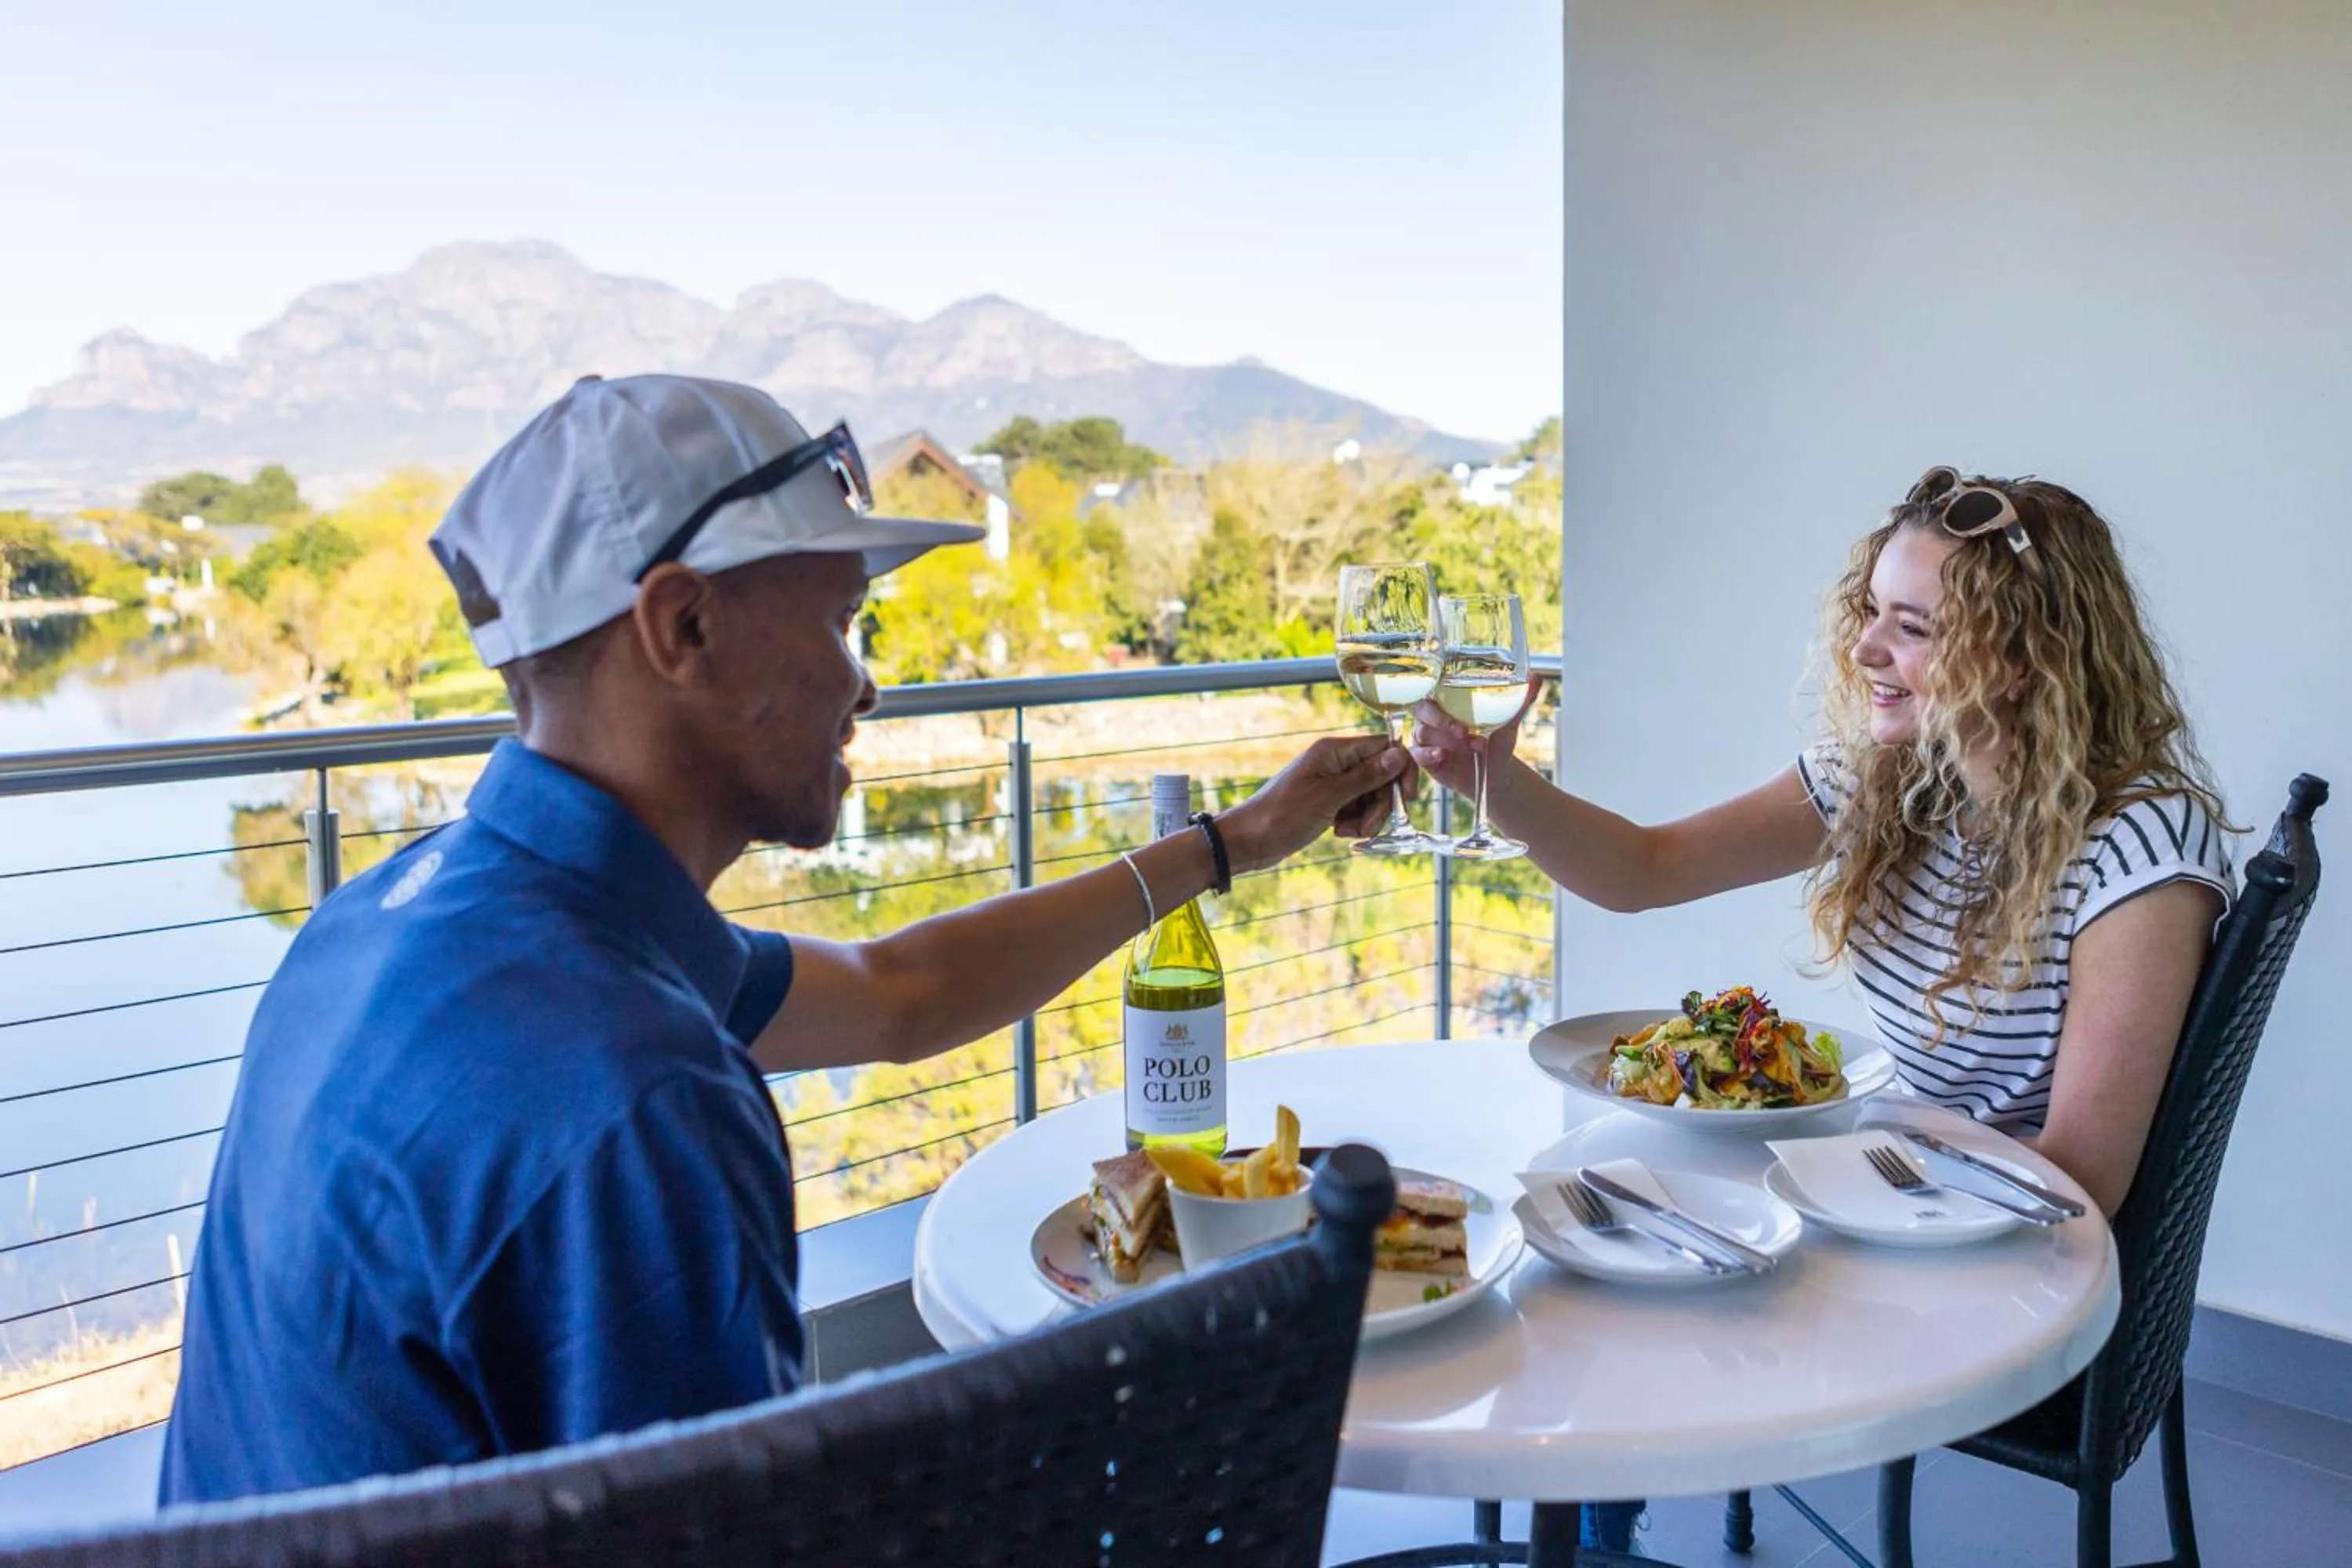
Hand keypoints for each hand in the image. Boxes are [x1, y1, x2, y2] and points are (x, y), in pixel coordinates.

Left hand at [1217, 735, 1410, 873]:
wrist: (1249, 841)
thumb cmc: (1281, 815)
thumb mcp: (1328, 797)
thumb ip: (1366, 776)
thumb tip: (1399, 755)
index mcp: (1334, 751)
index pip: (1385, 748)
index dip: (1400, 772)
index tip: (1405, 799)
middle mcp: (1335, 762)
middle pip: (1382, 776)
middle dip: (1381, 804)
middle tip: (1367, 826)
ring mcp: (1332, 782)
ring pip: (1372, 796)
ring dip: (1368, 817)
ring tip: (1346, 832)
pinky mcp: (1329, 802)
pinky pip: (1357, 809)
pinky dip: (1355, 823)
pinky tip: (1339, 832)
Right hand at [1408, 674, 1541, 793]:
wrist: (1494, 774)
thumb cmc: (1495, 741)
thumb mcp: (1508, 721)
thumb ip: (1520, 700)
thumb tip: (1536, 676)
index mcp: (1447, 700)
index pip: (1431, 686)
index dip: (1433, 685)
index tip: (1447, 687)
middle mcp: (1432, 715)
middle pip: (1422, 708)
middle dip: (1441, 719)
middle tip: (1464, 730)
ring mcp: (1426, 736)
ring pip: (1424, 732)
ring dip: (1449, 740)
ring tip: (1475, 746)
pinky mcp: (1423, 756)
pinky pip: (1417, 752)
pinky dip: (1427, 754)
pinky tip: (1441, 755)